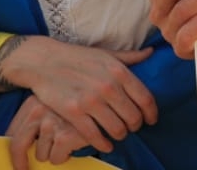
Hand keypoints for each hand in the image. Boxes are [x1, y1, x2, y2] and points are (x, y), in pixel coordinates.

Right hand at [0, 37, 156, 154]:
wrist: (44, 61)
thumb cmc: (78, 57)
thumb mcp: (107, 54)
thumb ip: (130, 57)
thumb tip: (151, 53)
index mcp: (119, 71)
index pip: (146, 99)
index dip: (151, 113)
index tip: (151, 120)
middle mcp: (108, 86)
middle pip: (133, 117)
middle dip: (135, 126)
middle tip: (132, 128)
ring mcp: (91, 101)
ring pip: (116, 129)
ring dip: (120, 135)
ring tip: (118, 134)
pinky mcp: (74, 113)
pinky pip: (94, 136)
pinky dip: (103, 144)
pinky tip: (105, 145)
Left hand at [6, 95, 88, 169]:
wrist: (108, 93)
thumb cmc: (80, 101)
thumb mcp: (55, 102)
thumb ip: (38, 118)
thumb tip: (21, 146)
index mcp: (33, 102)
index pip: (12, 133)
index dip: (14, 152)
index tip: (19, 163)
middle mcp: (39, 110)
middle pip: (18, 146)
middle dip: (23, 161)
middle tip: (25, 168)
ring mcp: (51, 122)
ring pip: (41, 154)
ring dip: (55, 153)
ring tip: (69, 142)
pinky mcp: (65, 135)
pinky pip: (56, 158)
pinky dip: (67, 156)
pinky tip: (76, 146)